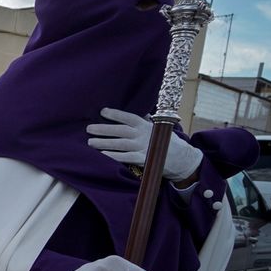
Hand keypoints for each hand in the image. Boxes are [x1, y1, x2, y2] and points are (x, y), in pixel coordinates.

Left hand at [87, 108, 202, 181]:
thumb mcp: (157, 127)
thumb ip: (145, 119)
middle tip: (88, 129)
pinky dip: (113, 156)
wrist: (182, 159)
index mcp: (146, 125)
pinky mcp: (143, 160)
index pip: (129, 118)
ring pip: (120, 144)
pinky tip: (102, 155)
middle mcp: (144, 135)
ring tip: (90, 142)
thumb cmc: (165, 141)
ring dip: (104, 143)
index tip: (102, 111)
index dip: (116, 114)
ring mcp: (143, 148)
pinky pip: (125, 158)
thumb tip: (137, 110)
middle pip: (121, 131)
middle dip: (104, 129)